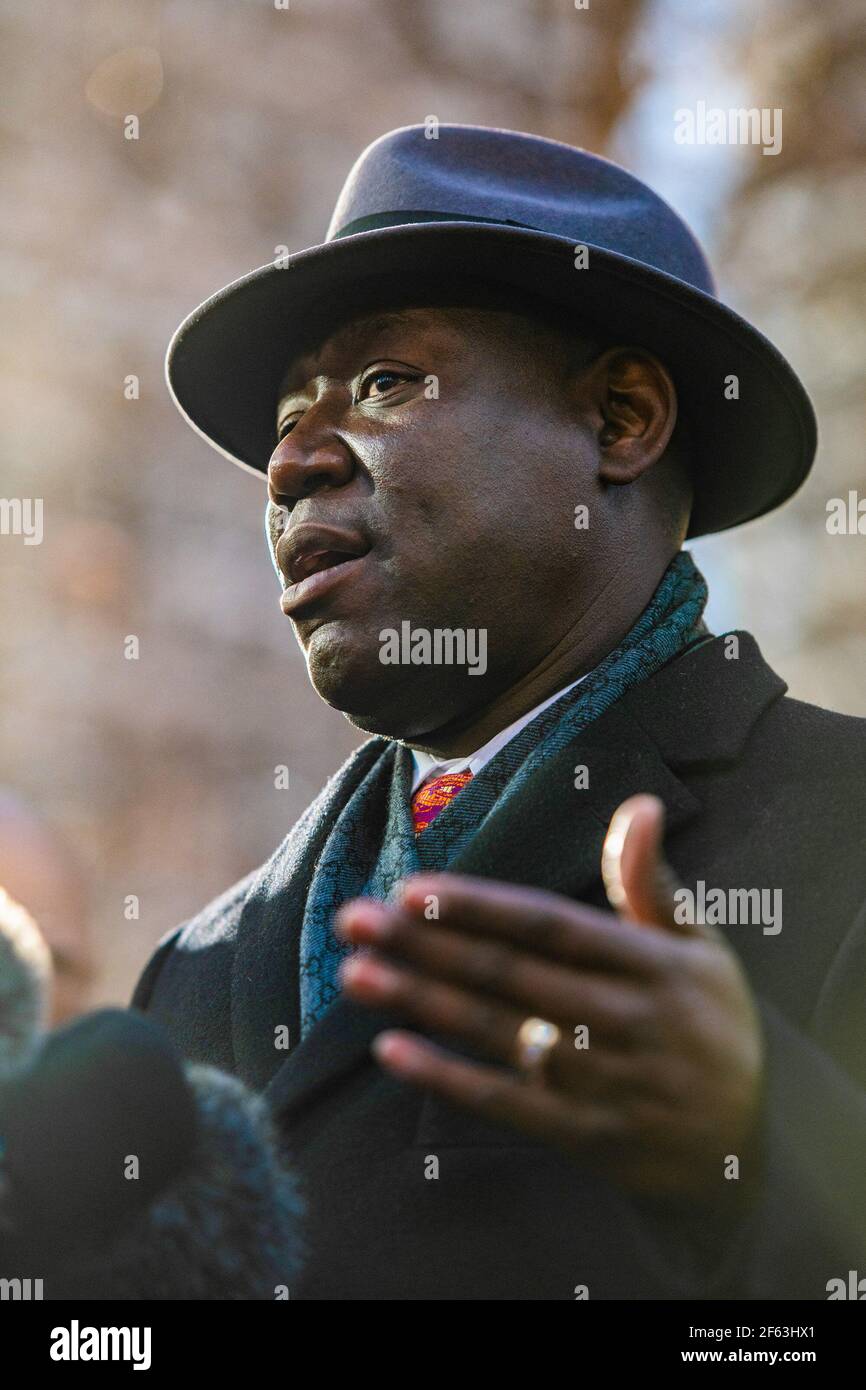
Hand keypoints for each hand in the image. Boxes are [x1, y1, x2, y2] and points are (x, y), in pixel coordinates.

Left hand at [335, 795, 763, 1198]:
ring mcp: (600, 1082)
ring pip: (495, 1033)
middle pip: (507, 974)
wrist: (746, 1144)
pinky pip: (503, 1103)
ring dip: (421, 1001)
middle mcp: (622, 1019)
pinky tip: (392, 1050)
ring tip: (356, 973)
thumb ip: (653, 881)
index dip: (478, 907)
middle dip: (425, 944)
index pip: (548, 926)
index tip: (412, 888)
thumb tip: (640, 805)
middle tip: (354, 919)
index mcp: (649, 964)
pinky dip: (446, 1078)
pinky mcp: (580, 1135)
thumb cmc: (709, 1023)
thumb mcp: (701, 947)